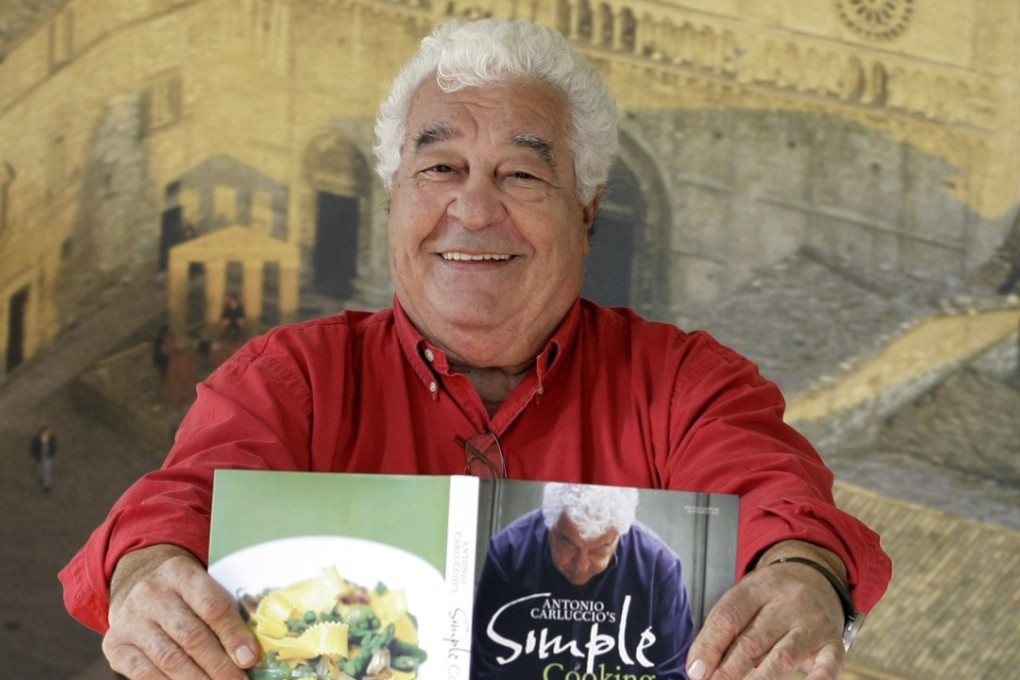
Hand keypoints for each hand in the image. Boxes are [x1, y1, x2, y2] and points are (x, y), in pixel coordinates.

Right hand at [102, 544, 258, 678]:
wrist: (136, 582)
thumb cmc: (183, 591)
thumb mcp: (203, 586)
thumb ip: (224, 613)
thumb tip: (248, 654)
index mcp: (180, 573)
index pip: (212, 606)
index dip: (233, 636)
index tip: (249, 658)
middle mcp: (151, 593)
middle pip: (191, 636)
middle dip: (219, 666)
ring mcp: (130, 619)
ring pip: (169, 658)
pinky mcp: (115, 644)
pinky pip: (143, 673)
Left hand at [686, 542, 846, 679]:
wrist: (818, 578)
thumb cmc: (771, 598)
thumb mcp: (746, 600)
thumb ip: (722, 629)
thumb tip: (698, 668)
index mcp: (758, 587)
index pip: (729, 617)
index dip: (709, 646)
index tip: (695, 671)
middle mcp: (787, 602)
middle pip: (752, 640)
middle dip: (728, 669)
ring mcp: (812, 623)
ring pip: (783, 656)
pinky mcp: (832, 643)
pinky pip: (829, 665)